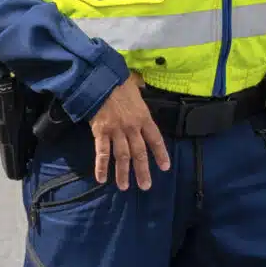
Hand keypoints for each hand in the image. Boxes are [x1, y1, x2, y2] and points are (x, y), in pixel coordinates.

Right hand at [87, 74, 170, 191]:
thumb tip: (142, 90)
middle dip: (142, 171)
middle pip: (139, 153)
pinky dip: (101, 166)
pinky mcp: (101, 132)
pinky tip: (102, 179)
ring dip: (123, 173)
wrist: (100, 79)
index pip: (155, 139)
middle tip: (145, 186)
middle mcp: (132, 127)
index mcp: (144, 117)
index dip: (160, 154)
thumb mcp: (136, 87)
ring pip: (122, 156)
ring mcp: (116, 131)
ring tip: (124, 187)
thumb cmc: (119, 81)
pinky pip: (102, 153)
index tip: (165, 167)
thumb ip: (140, 96)